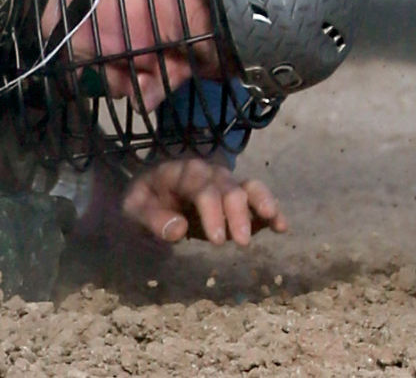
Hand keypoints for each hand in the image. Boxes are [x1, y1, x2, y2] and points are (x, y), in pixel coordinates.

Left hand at [120, 157, 286, 246]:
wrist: (148, 199)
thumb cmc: (142, 204)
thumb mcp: (133, 212)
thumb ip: (152, 219)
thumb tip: (178, 228)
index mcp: (178, 173)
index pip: (200, 187)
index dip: (212, 211)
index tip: (218, 240)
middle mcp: (206, 174)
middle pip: (227, 187)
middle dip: (237, 213)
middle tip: (240, 242)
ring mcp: (223, 184)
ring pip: (247, 186)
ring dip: (262, 202)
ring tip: (274, 220)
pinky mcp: (236, 198)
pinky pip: (257, 198)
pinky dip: (271, 210)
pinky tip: (282, 226)